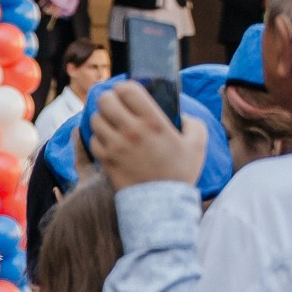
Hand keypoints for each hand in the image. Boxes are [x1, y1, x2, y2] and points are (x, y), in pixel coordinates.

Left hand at [90, 83, 210, 191]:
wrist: (163, 204)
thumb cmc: (181, 173)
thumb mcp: (197, 143)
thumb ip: (192, 122)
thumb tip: (181, 115)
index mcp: (153, 121)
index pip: (127, 89)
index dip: (124, 87)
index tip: (126, 92)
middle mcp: (131, 131)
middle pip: (105, 100)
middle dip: (109, 98)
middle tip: (115, 104)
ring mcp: (116, 146)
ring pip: (96, 119)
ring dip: (102, 118)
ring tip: (111, 122)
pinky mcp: (106, 161)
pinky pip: (93, 140)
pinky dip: (99, 138)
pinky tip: (108, 140)